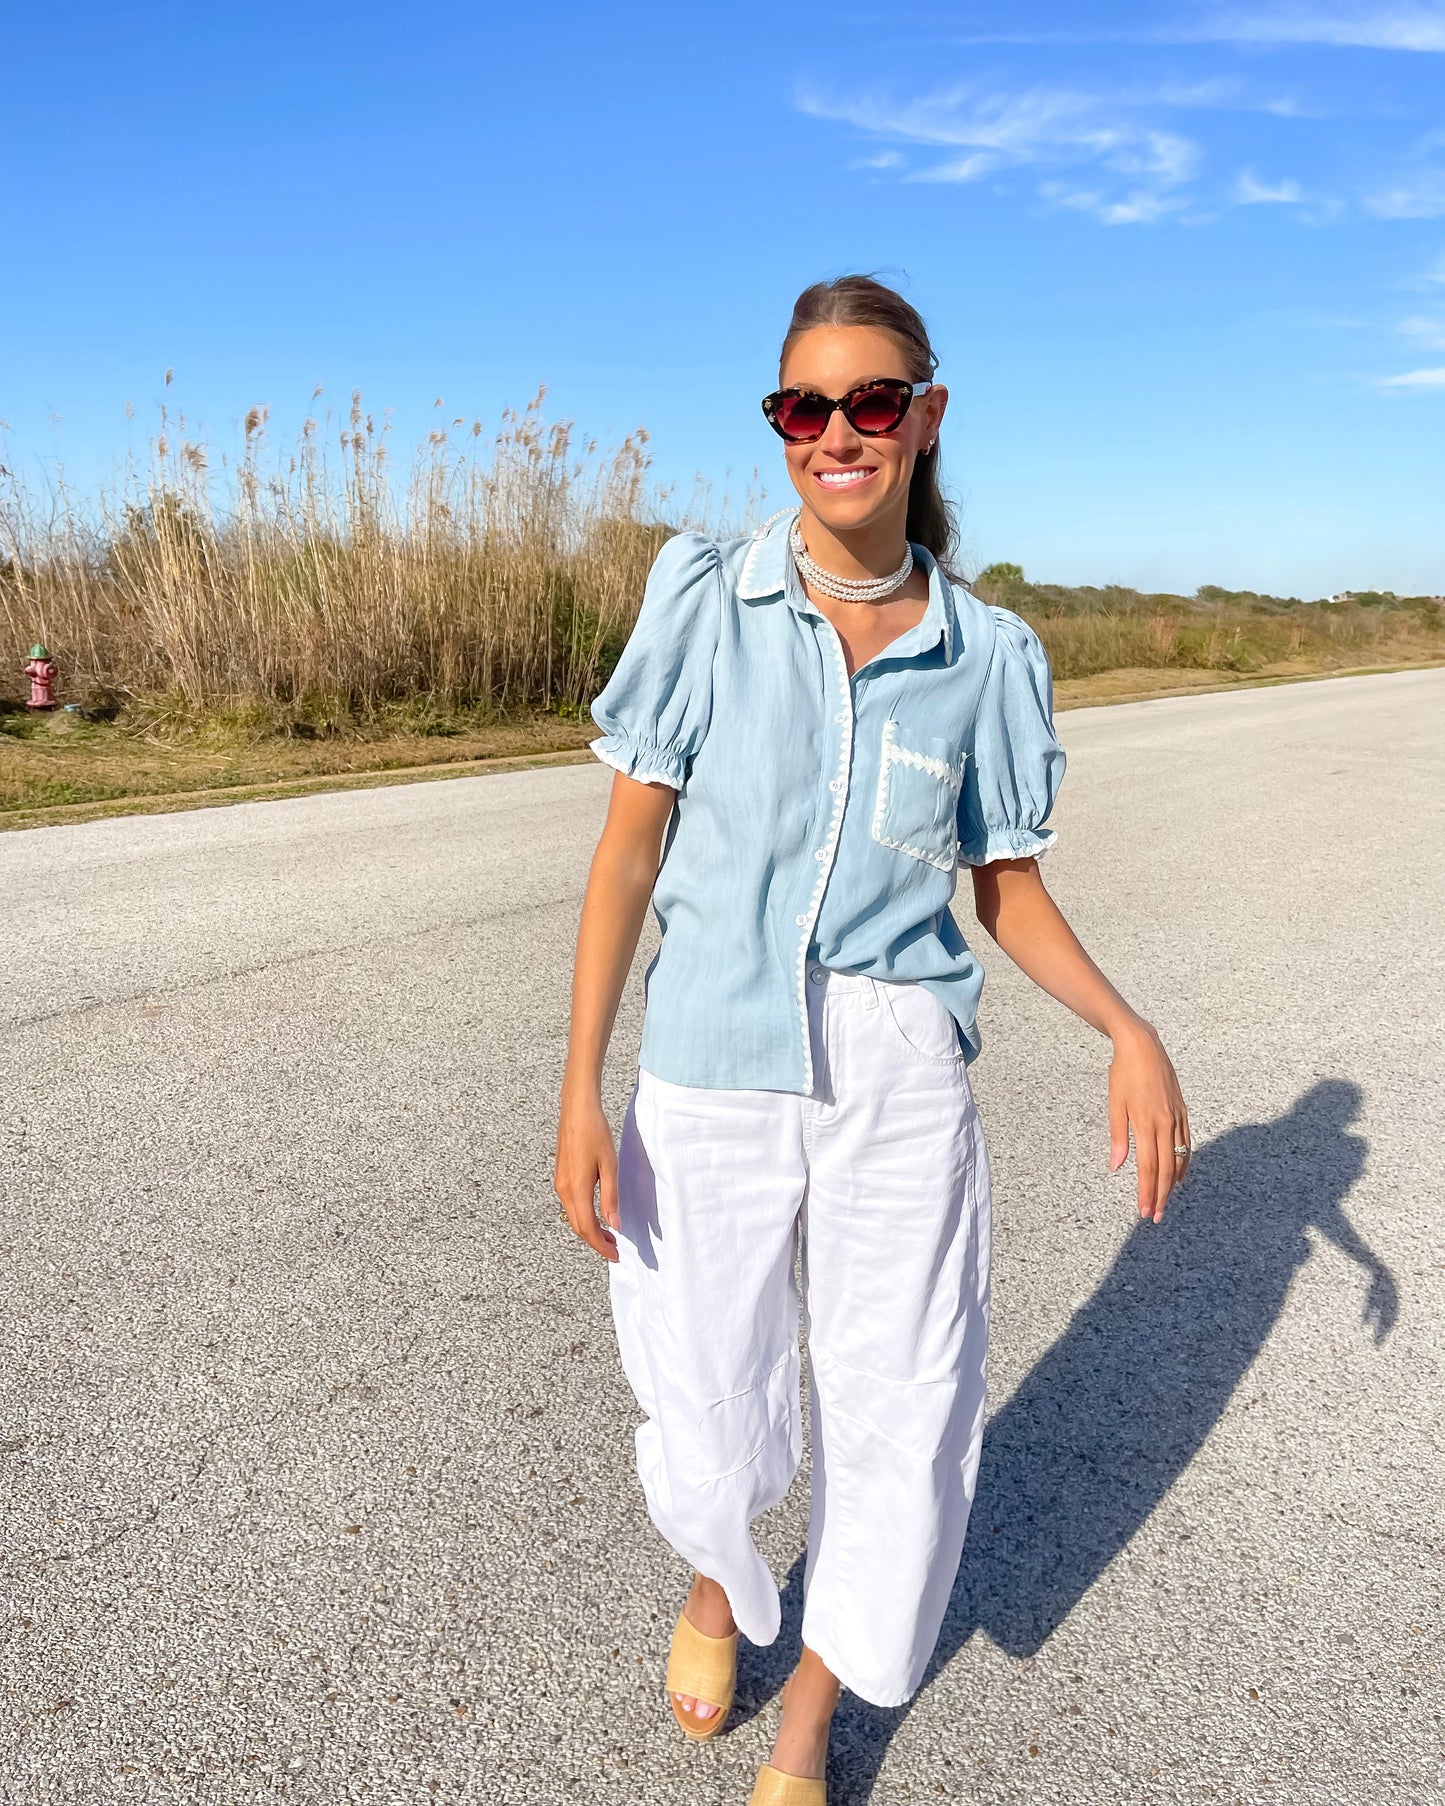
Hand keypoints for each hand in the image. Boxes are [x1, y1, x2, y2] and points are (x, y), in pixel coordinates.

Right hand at [553, 1081, 620, 1261]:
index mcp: (576, 1189)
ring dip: (590, 1229)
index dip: (601, 1246)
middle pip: (578, 1226)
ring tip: (609, 1235)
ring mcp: (560, 1182)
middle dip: (596, 1241)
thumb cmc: (595, 1132)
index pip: (587, 1228)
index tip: (616, 1256)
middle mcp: (564, 1189)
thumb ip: (611, 1198)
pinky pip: (571, 1204)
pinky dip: (583, 1216)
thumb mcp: (610, 1166)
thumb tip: (615, 1225)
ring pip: (573, 1216)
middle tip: (615, 1250)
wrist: (577, 1108)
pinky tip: (596, 1214)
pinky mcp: (561, 1175)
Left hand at [1107, 1016, 1190, 1223]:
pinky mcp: (1182, 1111)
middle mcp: (1165, 1123)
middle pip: (1165, 1169)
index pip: (1148, 1167)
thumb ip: (1117, 1137)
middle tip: (1154, 1215)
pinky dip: (1183, 1162)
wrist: (1143, 1046)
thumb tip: (1116, 1165)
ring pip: (1178, 1159)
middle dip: (1160, 1195)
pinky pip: (1186, 1143)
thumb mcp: (1115, 1104)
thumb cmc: (1123, 1073)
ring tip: (1164, 1201)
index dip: (1147, 1191)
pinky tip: (1178, 1175)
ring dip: (1171, 1183)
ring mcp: (1177, 1117)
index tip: (1144, 1210)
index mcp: (1146, 1123)